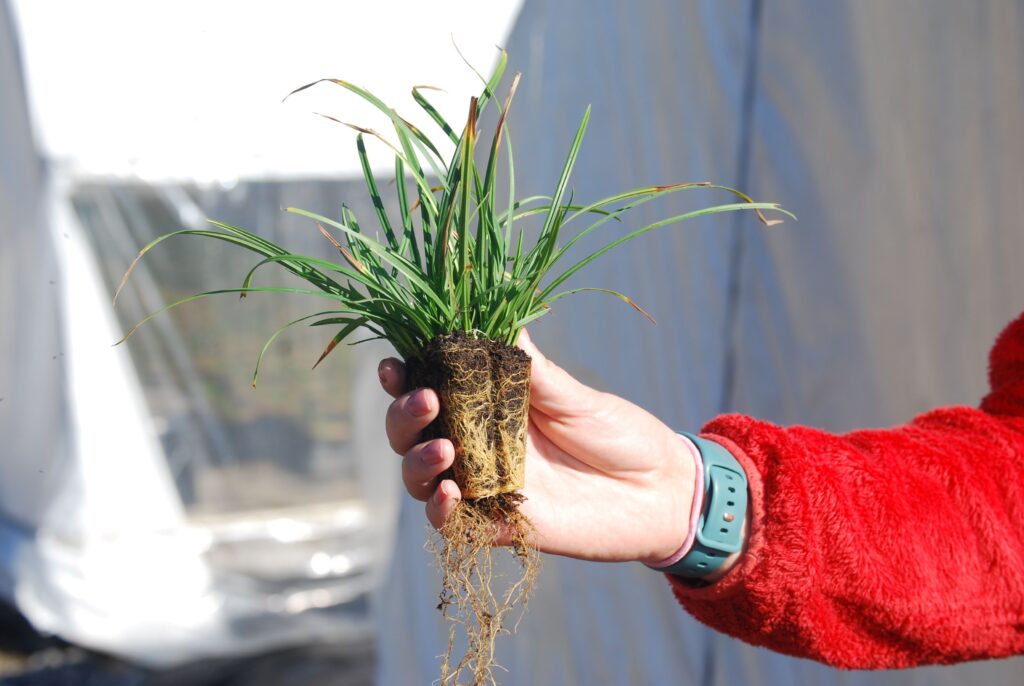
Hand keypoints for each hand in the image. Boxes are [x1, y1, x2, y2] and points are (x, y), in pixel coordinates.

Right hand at [378, 330, 694, 563]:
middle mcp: (477, 443)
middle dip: (404, 415)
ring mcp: (483, 484)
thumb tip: (500, 321)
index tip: (394, 364)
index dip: (405, 377)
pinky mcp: (497, 524)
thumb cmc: (620, 434)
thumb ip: (533, 370)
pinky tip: (450, 493)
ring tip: (441, 448)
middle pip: (413, 431)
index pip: (432, 387)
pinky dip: (440, 509)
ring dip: (416, 460)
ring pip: (421, 476)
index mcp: (489, 405)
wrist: (659, 492)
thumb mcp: (576, 397)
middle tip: (425, 401)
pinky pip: (451, 522)